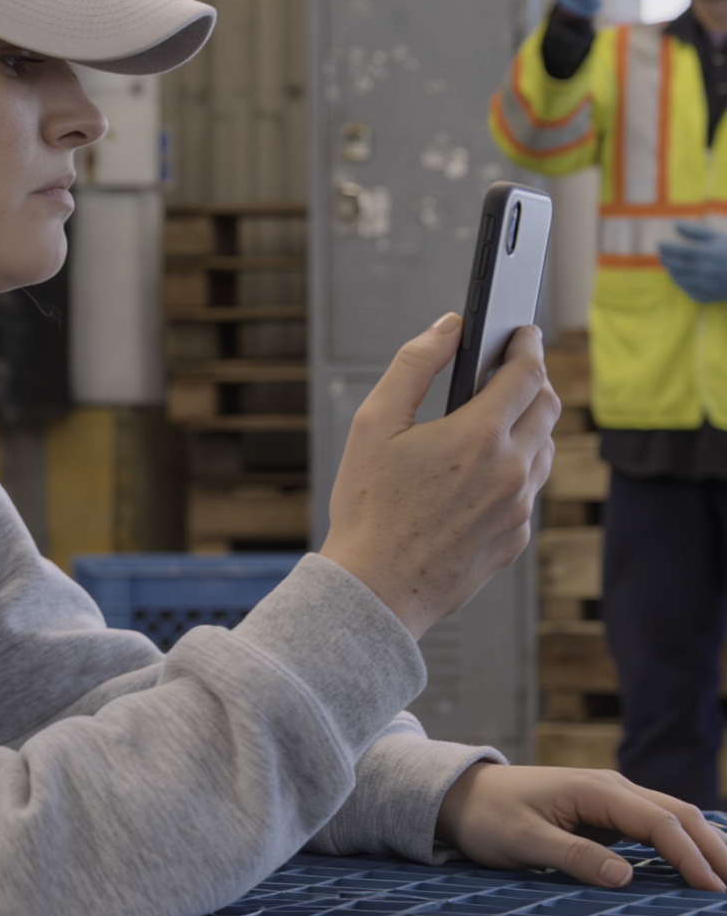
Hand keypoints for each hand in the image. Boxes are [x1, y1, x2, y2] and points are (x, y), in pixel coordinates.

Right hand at [320, 316, 558, 636]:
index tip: (522, 332)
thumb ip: (415, 364)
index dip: (528, 345)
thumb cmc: (367, 507)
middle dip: (534, 379)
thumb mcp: (374, 423)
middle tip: (512, 367)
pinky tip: (482, 471)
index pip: (528, 373)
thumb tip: (450, 327)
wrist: (375, 589)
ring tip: (497, 418)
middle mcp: (512, 471)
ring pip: (546, 449)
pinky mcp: (516, 538)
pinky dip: (517, 468)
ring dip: (530, 424)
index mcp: (479, 436)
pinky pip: (531, 491)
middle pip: (549, 407)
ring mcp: (519, 508)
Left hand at [436, 763, 726, 891]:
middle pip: (679, 815)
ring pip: (673, 818)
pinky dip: (685, 845)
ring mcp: (612, 800)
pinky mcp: (607, 815)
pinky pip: (656, 828)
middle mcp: (611, 789)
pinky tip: (703, 868)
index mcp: (596, 790)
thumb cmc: (488, 816)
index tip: (713, 891)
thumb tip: (624, 877)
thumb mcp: (522, 840)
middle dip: (716, 850)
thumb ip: (572, 856)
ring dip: (706, 845)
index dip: (691, 857)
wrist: (461, 795)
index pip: (659, 823)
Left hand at [658, 221, 726, 303]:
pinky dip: (682, 283)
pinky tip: (680, 277)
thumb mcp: (717, 237)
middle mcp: (704, 271)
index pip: (679, 251)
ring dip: (672, 272)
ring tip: (669, 265)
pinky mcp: (707, 296)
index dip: (666, 247)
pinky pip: (689, 290)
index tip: (659, 243)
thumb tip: (675, 224)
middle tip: (662, 256)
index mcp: (707, 254)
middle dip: (666, 260)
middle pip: (677, 266)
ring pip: (680, 280)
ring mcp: (706, 285)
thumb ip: (696, 231)